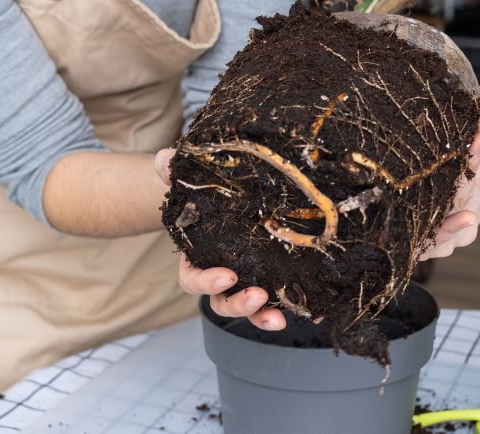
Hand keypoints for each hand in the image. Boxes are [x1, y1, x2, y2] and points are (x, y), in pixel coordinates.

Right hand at [155, 149, 286, 330]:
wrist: (229, 197)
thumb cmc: (205, 194)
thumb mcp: (189, 180)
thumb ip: (173, 171)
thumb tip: (165, 160)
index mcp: (196, 260)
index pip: (193, 280)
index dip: (207, 282)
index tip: (226, 276)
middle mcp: (220, 278)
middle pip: (222, 303)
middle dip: (239, 305)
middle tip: (258, 296)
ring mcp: (247, 283)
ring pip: (251, 309)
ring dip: (263, 317)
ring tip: (279, 319)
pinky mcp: (273, 281)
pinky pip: (282, 300)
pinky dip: (296, 308)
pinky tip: (314, 313)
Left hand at [421, 97, 479, 259]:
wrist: (393, 246)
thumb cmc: (420, 205)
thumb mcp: (440, 178)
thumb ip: (459, 156)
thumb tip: (470, 116)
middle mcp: (477, 214)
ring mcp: (459, 234)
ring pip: (471, 200)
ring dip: (475, 170)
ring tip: (479, 141)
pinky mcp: (436, 247)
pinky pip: (445, 236)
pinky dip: (455, 226)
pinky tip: (469, 217)